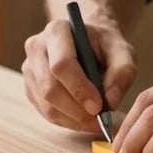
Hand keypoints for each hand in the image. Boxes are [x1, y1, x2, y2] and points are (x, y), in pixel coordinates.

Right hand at [22, 18, 136, 131]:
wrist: (90, 42)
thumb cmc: (106, 45)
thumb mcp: (123, 52)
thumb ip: (122, 73)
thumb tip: (110, 102)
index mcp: (57, 31)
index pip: (61, 65)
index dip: (80, 89)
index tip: (99, 106)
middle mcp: (36, 48)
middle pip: (49, 88)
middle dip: (76, 110)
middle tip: (99, 119)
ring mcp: (30, 69)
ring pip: (46, 104)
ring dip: (73, 119)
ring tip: (96, 121)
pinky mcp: (30, 87)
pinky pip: (44, 112)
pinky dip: (66, 120)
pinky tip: (84, 118)